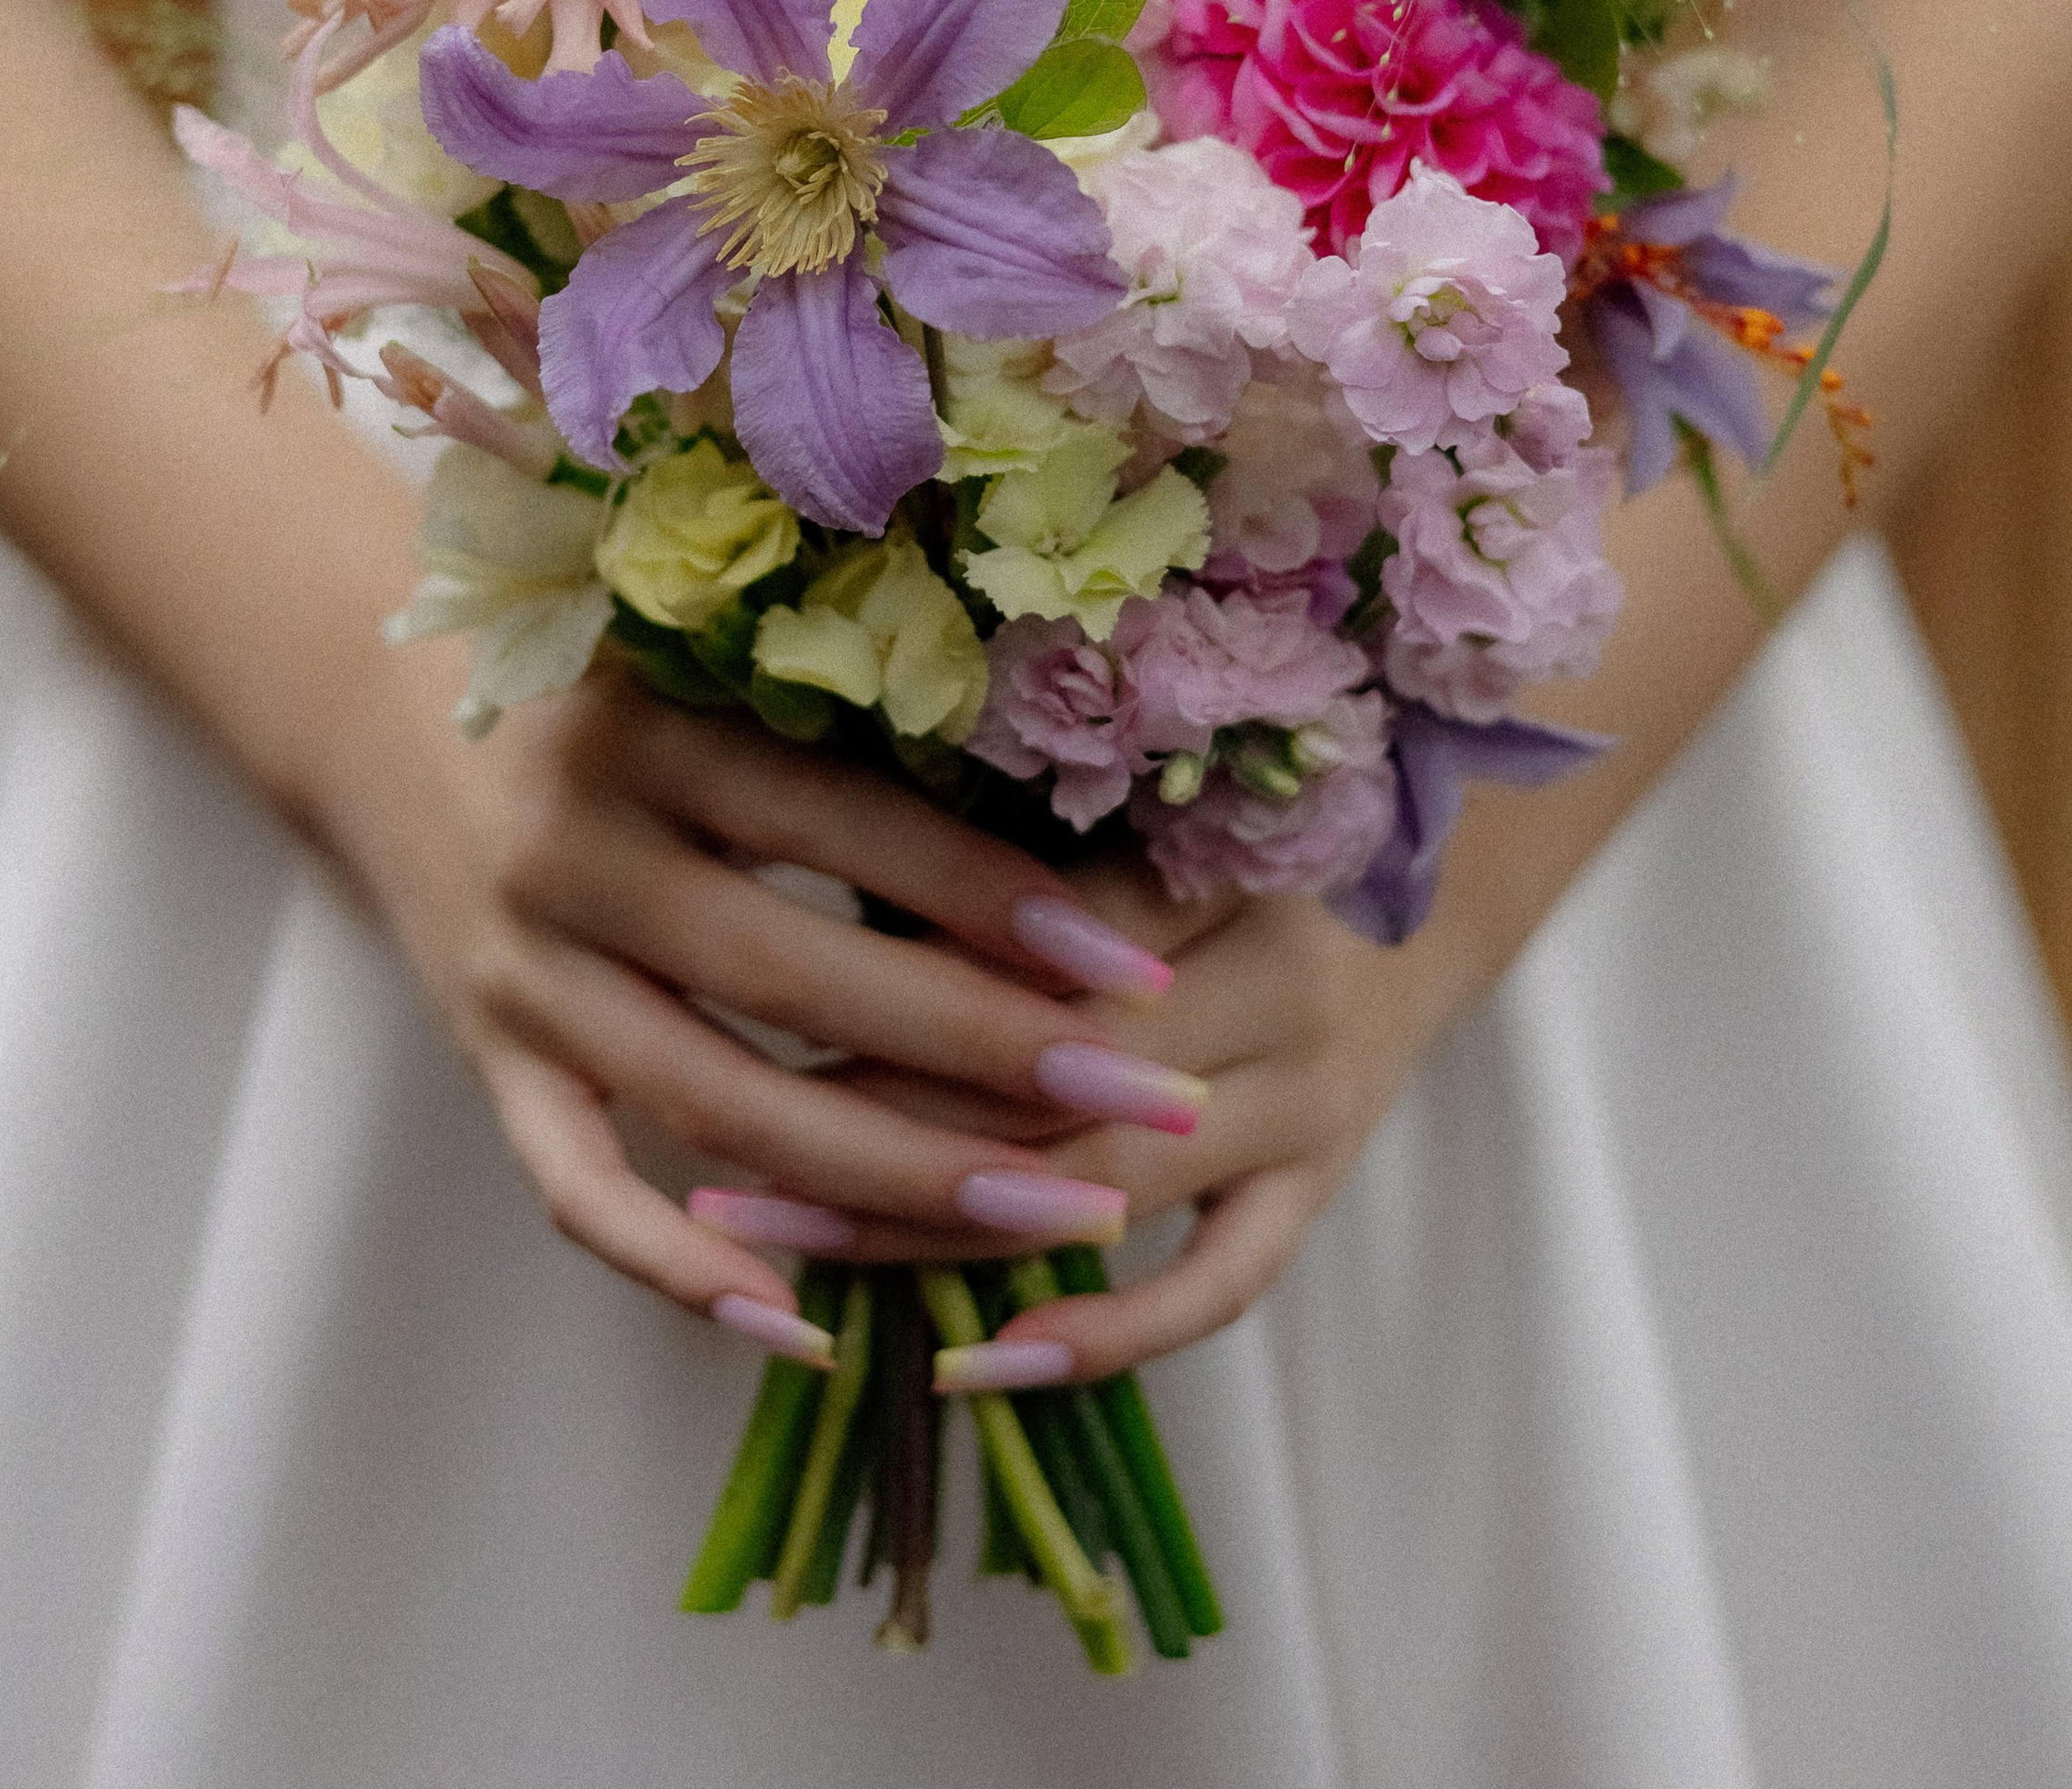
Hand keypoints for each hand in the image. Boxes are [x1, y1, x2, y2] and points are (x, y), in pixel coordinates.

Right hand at [323, 655, 1206, 1352]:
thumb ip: (833, 704)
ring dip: (894, 1178)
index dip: (993, 901)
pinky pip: (582, 1190)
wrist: (366, 698)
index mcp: (646, 725)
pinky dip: (683, 1270)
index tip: (1134, 966)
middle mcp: (574, 851)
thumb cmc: (592, 662)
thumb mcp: (696, 648)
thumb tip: (1060, 786)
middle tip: (1145, 1099)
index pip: (845, 825)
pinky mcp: (488, 1059)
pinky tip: (807, 1326)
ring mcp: (523, 969)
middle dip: (987, 1053)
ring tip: (1055, 1214)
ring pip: (718, 1103)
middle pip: (796, 979)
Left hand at [757, 849, 1474, 1380]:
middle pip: (1058, 1079)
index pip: (1038, 952)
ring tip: (788, 1252)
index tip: (751, 1015)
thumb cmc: (1221, 817)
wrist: (1425, 878)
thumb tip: (801, 862)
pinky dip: (1103, 1336)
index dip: (893, 992)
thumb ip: (1000, 838)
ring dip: (936, 1229)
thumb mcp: (1126, 795)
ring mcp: (1306, 1106)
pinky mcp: (1315, 1189)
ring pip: (1103, 1186)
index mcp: (1223, 865)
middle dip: (880, 1123)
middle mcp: (1279, 992)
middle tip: (730, 1163)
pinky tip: (978, 1362)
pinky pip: (1216, 1287)